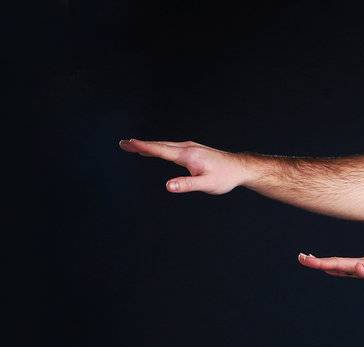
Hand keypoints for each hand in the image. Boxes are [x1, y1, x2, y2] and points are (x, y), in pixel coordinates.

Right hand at [118, 138, 250, 193]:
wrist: (239, 168)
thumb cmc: (225, 177)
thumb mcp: (206, 185)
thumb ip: (187, 185)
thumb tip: (169, 186)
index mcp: (187, 155)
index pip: (160, 150)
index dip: (143, 147)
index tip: (129, 143)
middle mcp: (187, 148)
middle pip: (159, 145)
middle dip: (140, 145)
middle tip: (123, 144)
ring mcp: (190, 147)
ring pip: (165, 145)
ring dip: (148, 145)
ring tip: (133, 145)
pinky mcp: (193, 150)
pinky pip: (171, 147)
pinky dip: (159, 147)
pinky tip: (155, 149)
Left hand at [296, 245, 363, 281]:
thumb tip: (357, 270)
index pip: (338, 265)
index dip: (320, 263)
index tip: (304, 259)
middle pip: (338, 267)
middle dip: (320, 263)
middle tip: (302, 258)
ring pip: (346, 267)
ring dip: (331, 264)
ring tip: (316, 261)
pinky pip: (357, 265)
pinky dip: (345, 264)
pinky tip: (347, 265)